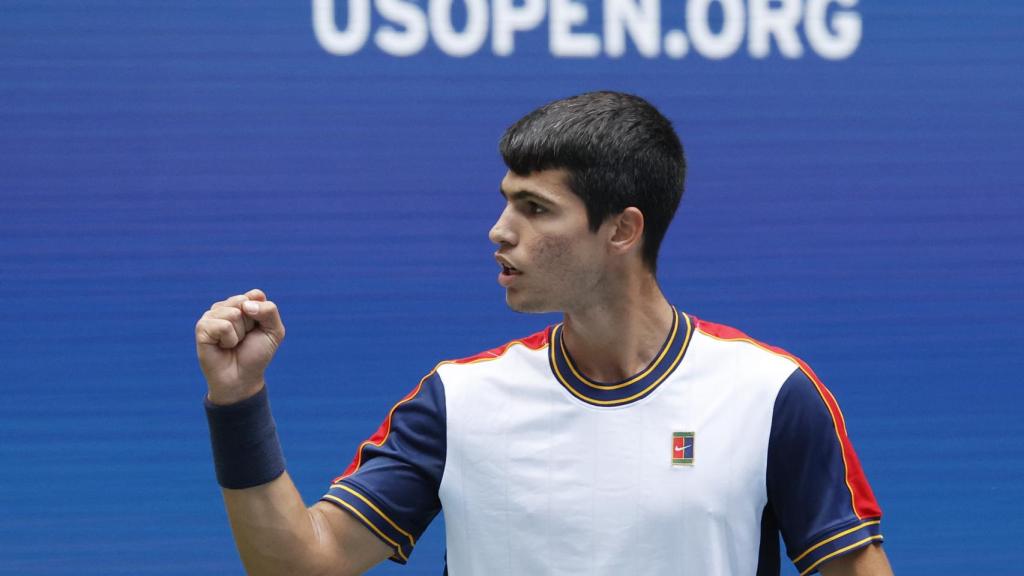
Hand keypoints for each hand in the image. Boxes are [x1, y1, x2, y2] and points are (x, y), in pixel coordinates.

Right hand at [195, 288, 285, 404]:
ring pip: (233, 314)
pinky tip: (223, 346)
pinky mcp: (202, 327)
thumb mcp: (274, 331)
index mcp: (243, 303)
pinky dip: (229, 340)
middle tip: (244, 338)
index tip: (257, 329)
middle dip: (251, 324)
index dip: (262, 315)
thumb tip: (245, 305)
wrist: (242, 378)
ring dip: (239, 334)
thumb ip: (269, 311)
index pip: (256, 295)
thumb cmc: (256, 354)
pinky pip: (223, 326)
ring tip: (233, 343)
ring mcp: (212, 315)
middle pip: (244, 302)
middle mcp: (226, 306)